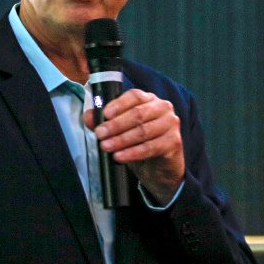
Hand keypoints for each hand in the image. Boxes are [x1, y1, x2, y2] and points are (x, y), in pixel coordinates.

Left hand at [83, 89, 184, 205]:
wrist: (159, 166)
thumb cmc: (139, 142)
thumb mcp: (121, 131)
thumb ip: (105, 121)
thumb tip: (89, 116)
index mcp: (149, 99)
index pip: (134, 96)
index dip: (118, 104)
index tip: (104, 114)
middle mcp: (163, 108)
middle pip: (138, 114)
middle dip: (116, 125)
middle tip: (99, 134)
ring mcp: (171, 124)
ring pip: (143, 131)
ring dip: (121, 140)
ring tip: (105, 146)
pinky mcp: (173, 142)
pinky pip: (150, 147)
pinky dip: (132, 153)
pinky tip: (119, 156)